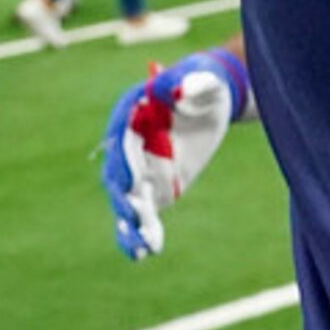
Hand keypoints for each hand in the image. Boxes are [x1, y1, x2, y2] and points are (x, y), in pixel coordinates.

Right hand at [105, 50, 244, 258]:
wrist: (211, 97)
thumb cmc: (204, 81)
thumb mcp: (200, 77)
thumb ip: (185, 81)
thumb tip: (174, 87)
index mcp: (131, 114)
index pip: (121, 139)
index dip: (123, 158)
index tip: (129, 178)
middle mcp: (128, 145)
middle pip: (118, 174)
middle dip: (123, 197)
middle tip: (132, 216)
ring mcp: (140, 168)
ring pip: (127, 200)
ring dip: (129, 224)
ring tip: (139, 249)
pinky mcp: (156, 185)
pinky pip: (144, 212)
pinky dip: (142, 231)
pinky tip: (147, 253)